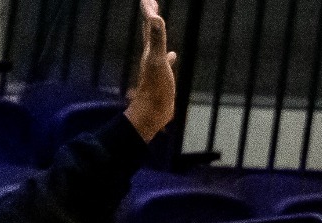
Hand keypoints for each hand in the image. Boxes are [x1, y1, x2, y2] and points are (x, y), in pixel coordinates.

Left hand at [124, 0, 176, 141]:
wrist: (152, 113)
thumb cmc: (155, 89)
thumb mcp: (158, 62)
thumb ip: (156, 40)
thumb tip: (154, 17)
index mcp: (150, 50)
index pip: (148, 25)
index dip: (148, 11)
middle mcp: (151, 55)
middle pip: (149, 32)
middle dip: (151, 17)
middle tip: (152, 4)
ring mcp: (156, 67)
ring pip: (156, 45)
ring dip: (158, 34)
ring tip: (160, 25)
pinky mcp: (162, 78)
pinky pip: (166, 62)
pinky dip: (169, 56)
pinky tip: (173, 56)